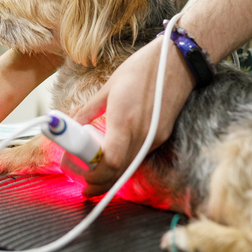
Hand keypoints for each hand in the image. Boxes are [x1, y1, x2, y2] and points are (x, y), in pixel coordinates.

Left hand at [74, 35, 194, 197]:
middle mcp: (142, 133)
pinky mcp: (162, 135)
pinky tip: (116, 161)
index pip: (112, 161)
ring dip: (114, 176)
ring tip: (97, 177)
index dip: (97, 176)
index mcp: (124, 120)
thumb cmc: (142, 69)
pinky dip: (126, 164)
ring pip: (132, 166)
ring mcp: (155, 137)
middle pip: (121, 171)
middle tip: (87, 189)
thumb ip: (89, 110)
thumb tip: (73, 124)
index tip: (84, 180)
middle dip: (102, 184)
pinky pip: (141, 156)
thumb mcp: (109, 87)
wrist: (178, 62)